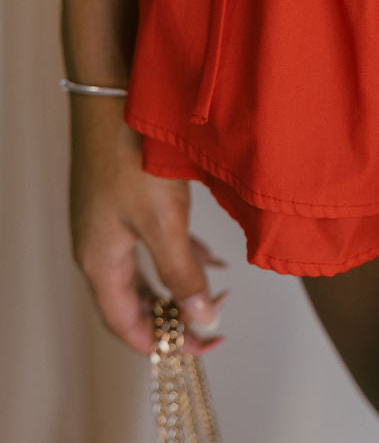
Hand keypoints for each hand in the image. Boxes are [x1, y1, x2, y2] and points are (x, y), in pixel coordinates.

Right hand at [68, 95, 228, 356]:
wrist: (115, 96)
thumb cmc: (133, 157)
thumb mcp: (164, 222)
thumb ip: (182, 274)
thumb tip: (200, 321)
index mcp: (100, 262)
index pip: (126, 324)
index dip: (163, 344)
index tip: (203, 345)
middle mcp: (98, 249)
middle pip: (134, 303)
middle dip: (173, 319)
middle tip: (212, 325)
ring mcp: (108, 225)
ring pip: (144, 274)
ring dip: (178, 287)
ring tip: (216, 293)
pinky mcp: (122, 202)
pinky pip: (149, 245)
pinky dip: (178, 256)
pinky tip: (208, 257)